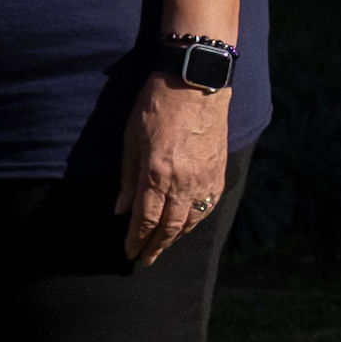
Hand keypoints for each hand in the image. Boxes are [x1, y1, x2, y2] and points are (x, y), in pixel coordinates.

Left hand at [115, 74, 227, 266]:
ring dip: (176, 238)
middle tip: (145, 260)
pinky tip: (188, 225)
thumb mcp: (131, 138)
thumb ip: (128, 178)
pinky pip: (208, 206)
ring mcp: (205, 178)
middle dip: (155, 247)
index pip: (145, 220)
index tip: (129, 252)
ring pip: (192, 221)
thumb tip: (121, 211)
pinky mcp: (219, 172)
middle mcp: (184, 182)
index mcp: (157, 174)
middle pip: (169, 227)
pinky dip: (196, 221)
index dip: (136, 240)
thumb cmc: (157, 104)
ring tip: (163, 246)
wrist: (197, 81)